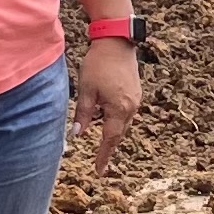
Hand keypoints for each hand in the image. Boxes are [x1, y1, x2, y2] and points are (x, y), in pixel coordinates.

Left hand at [78, 38, 144, 173]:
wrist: (116, 41)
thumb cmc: (99, 64)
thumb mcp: (86, 90)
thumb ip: (84, 114)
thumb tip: (78, 134)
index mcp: (118, 109)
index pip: (110, 139)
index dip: (103, 156)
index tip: (99, 171)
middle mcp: (131, 107)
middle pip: (119, 134)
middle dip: (109, 147)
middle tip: (100, 162)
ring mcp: (135, 99)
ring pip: (123, 123)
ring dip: (113, 133)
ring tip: (103, 145)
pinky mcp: (135, 92)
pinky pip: (126, 113)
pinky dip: (117, 121)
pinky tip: (108, 120)